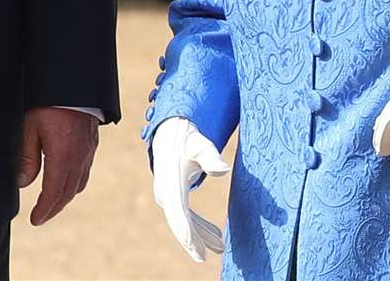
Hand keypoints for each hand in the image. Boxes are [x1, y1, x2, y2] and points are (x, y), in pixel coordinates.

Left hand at [16, 106, 98, 225]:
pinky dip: (75, 183)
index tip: (35, 219)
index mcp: (63, 156)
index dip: (44, 209)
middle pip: (68, 193)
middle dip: (54, 208)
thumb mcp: (30, 126)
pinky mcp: (92, 143)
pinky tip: (66, 181)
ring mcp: (89, 150)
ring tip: (52, 203)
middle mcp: (80, 157)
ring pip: (79, 183)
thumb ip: (27, 157)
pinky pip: (85, 171)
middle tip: (41, 217)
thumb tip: (23, 182)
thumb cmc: (48, 101)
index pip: (53, 192)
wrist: (74, 80)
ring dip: (65, 197)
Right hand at [150, 116, 229, 261]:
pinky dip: (197, 227)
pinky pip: (183, 217)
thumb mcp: (200, 146)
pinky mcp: (171, 196)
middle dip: (193, 241)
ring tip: (221, 246)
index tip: (198, 250)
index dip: (189, 233)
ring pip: (182, 222)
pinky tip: (214, 234)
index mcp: (171, 183)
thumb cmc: (188, 139)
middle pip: (179, 223)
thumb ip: (210, 157)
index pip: (179, 214)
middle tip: (205, 257)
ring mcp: (166, 196)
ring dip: (199, 236)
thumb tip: (224, 169)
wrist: (171, 132)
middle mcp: (165, 192)